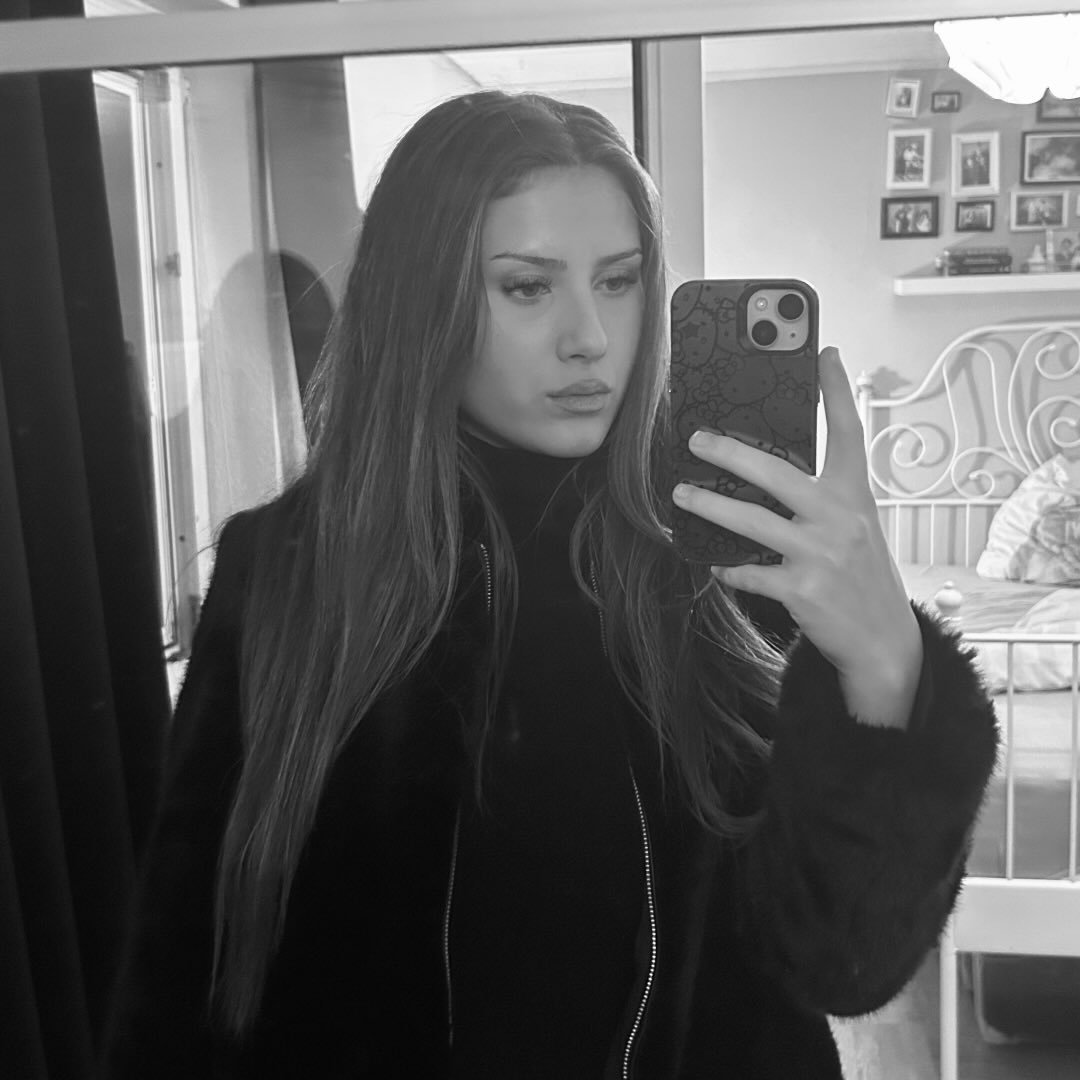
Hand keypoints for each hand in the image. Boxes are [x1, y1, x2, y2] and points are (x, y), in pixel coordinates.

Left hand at [671, 347, 921, 728]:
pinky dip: (729, 567)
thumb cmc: (863, 577)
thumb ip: (826, 500)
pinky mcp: (803, 591)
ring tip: (681, 496)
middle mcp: (841, 519)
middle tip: (697, 440)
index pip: (849, 433)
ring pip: (752, 522)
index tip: (824, 353)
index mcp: (857, 497)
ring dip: (710, 507)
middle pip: (778, 473)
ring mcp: (821, 555)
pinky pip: (750, 572)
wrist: (885, 643)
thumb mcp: (858, 529)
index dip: (837, 391)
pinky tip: (715, 563)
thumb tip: (771, 473)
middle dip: (731, 453)